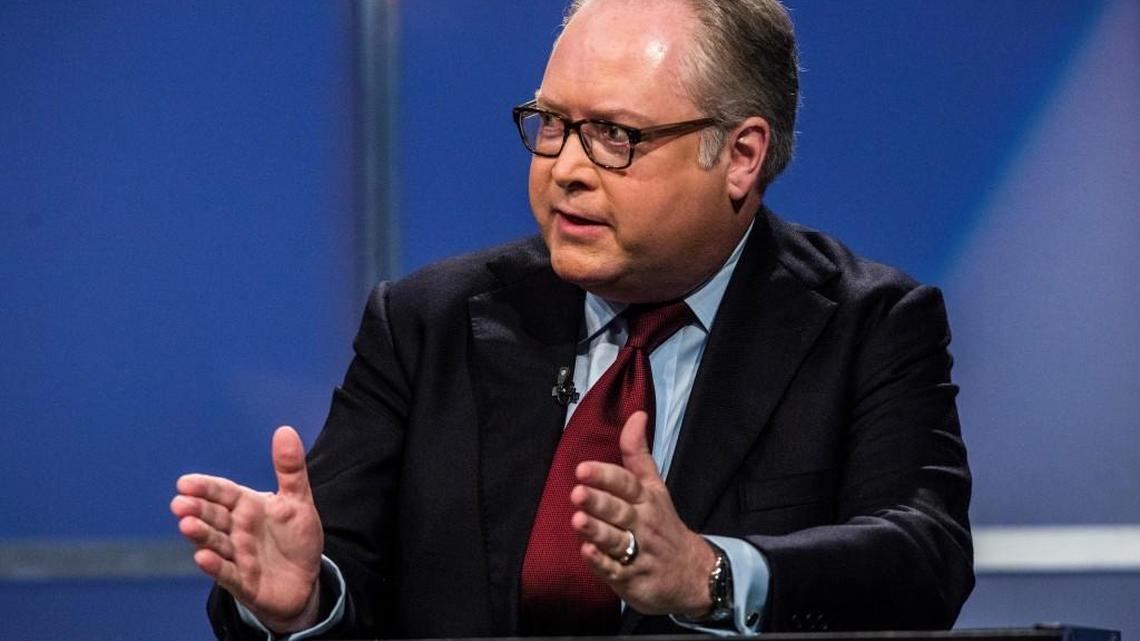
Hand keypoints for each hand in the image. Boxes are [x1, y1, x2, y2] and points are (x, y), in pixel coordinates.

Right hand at [170, 426, 323, 632]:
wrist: (304, 582)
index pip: (223, 493)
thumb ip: (290, 469)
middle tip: (180, 503)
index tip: (185, 482)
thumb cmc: (296, 539)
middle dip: (197, 509)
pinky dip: (215, 566)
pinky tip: (202, 558)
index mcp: (248, 507)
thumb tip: (285, 430)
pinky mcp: (243, 582)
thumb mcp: (298, 501)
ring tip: (186, 524)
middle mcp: (237, 530)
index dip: (206, 488)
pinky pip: (227, 574)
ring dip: (201, 535)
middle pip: (213, 517)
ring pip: (215, 543)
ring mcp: (237, 556)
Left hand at [572, 411, 715, 616]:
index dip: (605, 476)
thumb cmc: (664, 525)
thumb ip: (638, 453)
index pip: (626, 484)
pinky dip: (601, 563)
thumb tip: (636, 414)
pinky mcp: (632, 579)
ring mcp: (638, 553)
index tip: (583, 469)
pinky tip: (586, 552)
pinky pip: (615, 571)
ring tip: (578, 520)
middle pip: (619, 511)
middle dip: (598, 502)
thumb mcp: (655, 487)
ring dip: (597, 530)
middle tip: (577, 492)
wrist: (693, 574)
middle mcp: (642, 524)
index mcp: (646, 500)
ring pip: (615, 540)